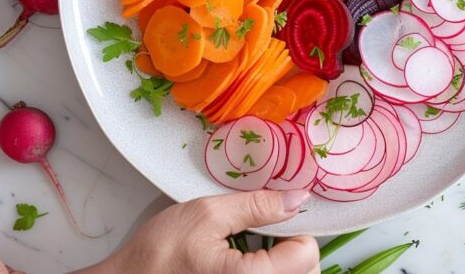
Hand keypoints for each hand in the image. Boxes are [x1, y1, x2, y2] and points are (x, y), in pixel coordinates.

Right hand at [77, 189, 317, 273]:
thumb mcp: (206, 215)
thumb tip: (295, 198)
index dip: (296, 229)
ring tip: (254, 249)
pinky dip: (269, 272)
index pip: (307, 254)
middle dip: (294, 248)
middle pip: (306, 272)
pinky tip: (247, 265)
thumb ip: (256, 206)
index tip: (277, 218)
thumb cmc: (157, 256)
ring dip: (284, 264)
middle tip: (267, 232)